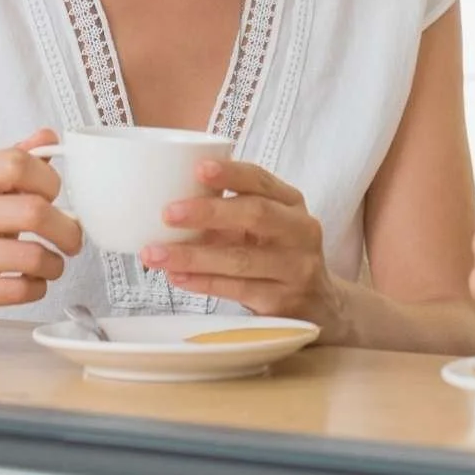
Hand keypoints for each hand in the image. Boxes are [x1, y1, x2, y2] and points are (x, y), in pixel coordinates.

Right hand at [0, 129, 82, 339]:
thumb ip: (16, 161)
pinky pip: (17, 290)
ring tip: (53, 264)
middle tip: (73, 238)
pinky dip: (37, 288)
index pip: (16, 163)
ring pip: (30, 256)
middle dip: (67, 229)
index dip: (49, 179)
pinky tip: (32, 282)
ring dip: (55, 264)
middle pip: (33, 211)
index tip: (55, 196)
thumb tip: (48, 137)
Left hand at [142, 160, 347, 338]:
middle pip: (255, 215)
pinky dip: (203, 282)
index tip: (197, 169)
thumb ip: (234, 210)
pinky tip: (176, 276)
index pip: (261, 181)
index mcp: (292, 203)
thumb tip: (172, 196)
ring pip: (240, 259)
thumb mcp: (268, 225)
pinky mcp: (282, 302)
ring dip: (193, 256)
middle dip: (209, 213)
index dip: (230, 173)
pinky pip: (236, 290)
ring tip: (154, 254)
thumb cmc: (278, 255)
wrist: (320, 305)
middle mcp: (300, 232)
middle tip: (168, 213)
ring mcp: (295, 268)